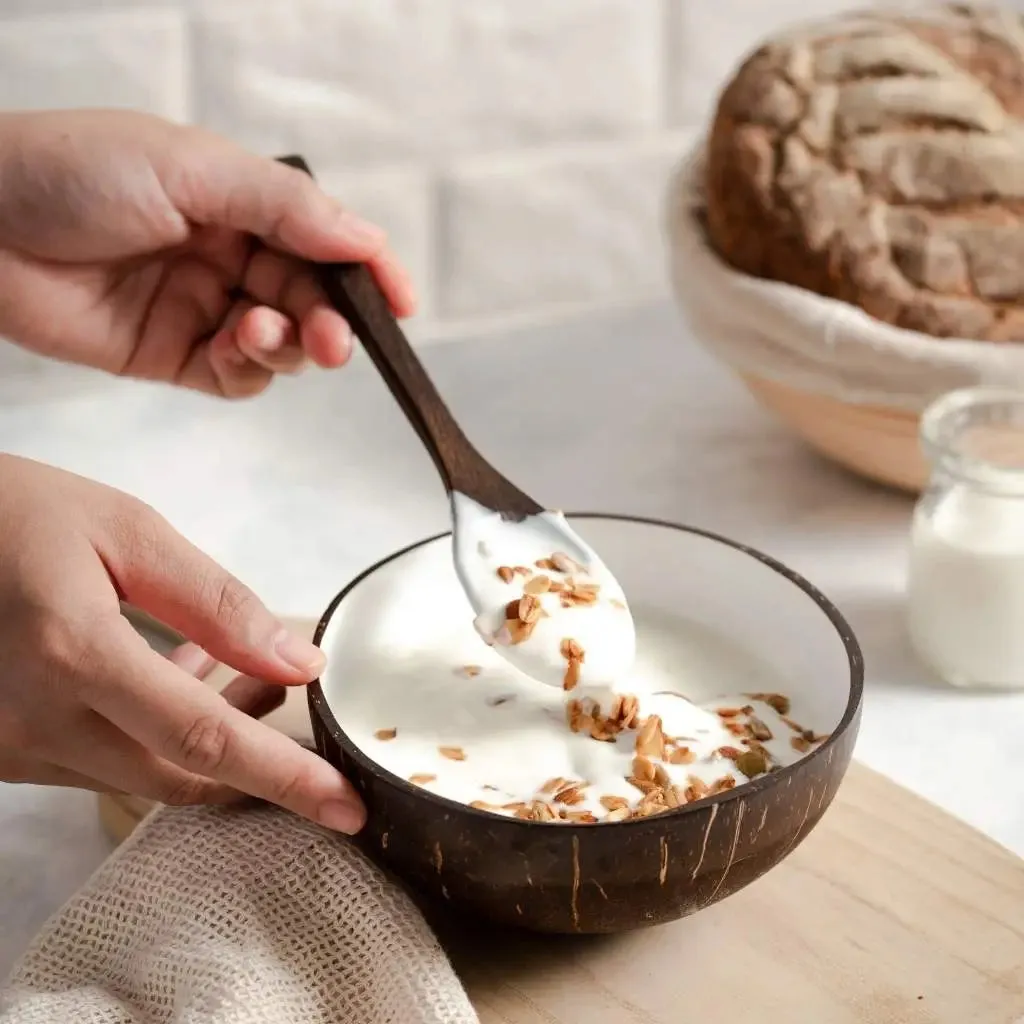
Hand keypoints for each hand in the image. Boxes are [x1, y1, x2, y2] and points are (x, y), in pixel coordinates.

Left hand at [0, 109, 415, 396]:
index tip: (401, 301)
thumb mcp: (192, 167)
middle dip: (329, 321)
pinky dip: (248, 369)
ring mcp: (204, 308)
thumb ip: (285, 207)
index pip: (323, 240)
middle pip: (310, 299)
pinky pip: (237, 376)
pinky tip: (232, 347)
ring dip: (287, 346)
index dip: (368, 271)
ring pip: (281, 344)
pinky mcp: (175, 355)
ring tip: (259, 332)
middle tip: (334, 338)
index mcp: (239, 201)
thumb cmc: (69, 171)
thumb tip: (365, 238)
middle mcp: (230, 255)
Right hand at [0, 454, 364, 833]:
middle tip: (290, 690)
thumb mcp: (127, 531)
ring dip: (209, 737)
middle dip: (256, 752)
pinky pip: (103, 763)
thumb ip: (217, 602)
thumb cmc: (13, 513)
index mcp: (72, 654)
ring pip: (145, 775)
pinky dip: (158, 733)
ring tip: (237, 665)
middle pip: (182, 776)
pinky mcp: (2, 752)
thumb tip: (299, 662)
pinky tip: (177, 669)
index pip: (205, 741)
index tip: (347, 808)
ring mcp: (10, 746)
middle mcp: (35, 721)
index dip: (286, 779)